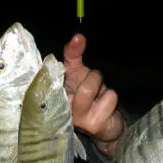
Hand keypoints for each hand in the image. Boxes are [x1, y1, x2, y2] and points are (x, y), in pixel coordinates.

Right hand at [62, 34, 124, 155]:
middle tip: (96, 82)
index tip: (77, 42)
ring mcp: (78, 119)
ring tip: (100, 96)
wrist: (105, 123)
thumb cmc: (89, 94)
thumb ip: (74, 54)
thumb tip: (77, 36)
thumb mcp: (78, 72)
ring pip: (89, 89)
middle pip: (78, 84)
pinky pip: (108, 100)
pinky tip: (106, 107)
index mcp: (55, 93)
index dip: (66, 59)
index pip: (51, 75)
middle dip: (93, 77)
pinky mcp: (94, 126)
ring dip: (102, 88)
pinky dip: (111, 98)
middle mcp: (62, 108)